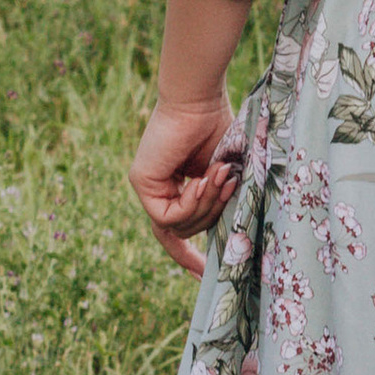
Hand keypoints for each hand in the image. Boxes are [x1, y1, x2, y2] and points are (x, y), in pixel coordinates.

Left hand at [130, 92, 246, 274]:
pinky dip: (192, 203)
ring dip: (207, 206)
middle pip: (184, 229)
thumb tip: (232, 233)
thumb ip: (223, 201)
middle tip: (232, 187)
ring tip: (222, 176)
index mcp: (177, 187)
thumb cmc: (219, 125)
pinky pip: (168, 216)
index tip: (202, 277)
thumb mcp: (226, 175)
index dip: (188, 257)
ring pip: (178, 225)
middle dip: (213, 215)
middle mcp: (158, 189)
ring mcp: (147, 187)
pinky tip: (205, 180)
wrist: (200, 97)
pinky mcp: (141, 182)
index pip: (176, 231)